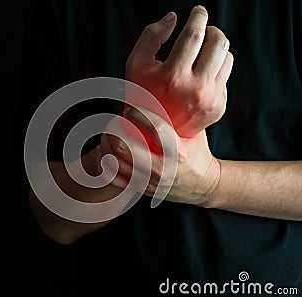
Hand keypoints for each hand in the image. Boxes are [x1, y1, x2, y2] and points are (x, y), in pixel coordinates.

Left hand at [98, 107, 219, 205]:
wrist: (203, 186)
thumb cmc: (197, 154)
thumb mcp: (194, 133)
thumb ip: (177, 117)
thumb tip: (156, 94)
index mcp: (178, 153)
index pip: (155, 128)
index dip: (139, 114)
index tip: (130, 109)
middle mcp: (162, 169)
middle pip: (125, 147)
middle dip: (114, 130)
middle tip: (113, 122)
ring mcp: (149, 182)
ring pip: (115, 162)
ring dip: (107, 145)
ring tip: (107, 134)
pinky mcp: (141, 189)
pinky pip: (113, 177)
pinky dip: (105, 162)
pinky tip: (105, 151)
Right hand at [125, 6, 233, 137]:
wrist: (154, 133)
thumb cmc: (143, 94)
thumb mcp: (136, 64)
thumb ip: (151, 36)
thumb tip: (173, 18)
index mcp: (172, 76)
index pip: (194, 35)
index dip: (198, 17)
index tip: (198, 11)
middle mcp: (195, 89)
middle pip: (218, 42)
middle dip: (212, 29)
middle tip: (203, 29)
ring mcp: (210, 99)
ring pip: (226, 57)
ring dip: (215, 47)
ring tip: (201, 52)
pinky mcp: (219, 106)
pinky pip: (225, 75)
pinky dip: (215, 68)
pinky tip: (200, 74)